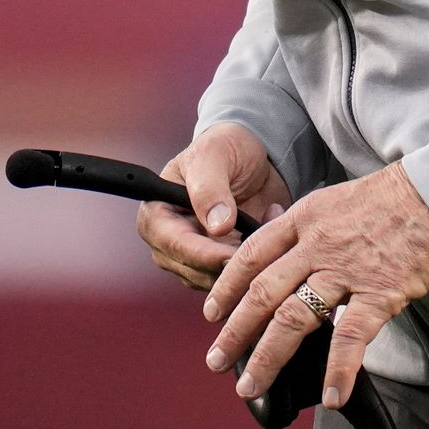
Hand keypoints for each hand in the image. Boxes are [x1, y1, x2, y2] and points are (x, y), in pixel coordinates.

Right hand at [136, 123, 286, 294]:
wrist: (251, 156)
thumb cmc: (224, 147)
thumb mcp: (213, 155)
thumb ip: (210, 187)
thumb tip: (216, 227)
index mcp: (156, 215)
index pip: (173, 245)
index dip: (202, 254)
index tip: (230, 256)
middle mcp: (170, 243)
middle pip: (193, 270)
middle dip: (227, 263)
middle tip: (261, 245)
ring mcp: (194, 258)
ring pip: (216, 281)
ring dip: (245, 263)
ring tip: (269, 225)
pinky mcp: (220, 265)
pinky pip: (236, 278)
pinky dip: (256, 262)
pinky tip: (271, 231)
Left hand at [206, 160, 428, 409]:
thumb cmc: (402, 195)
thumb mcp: (343, 199)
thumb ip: (318, 229)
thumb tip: (301, 259)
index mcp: (306, 217)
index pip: (252, 254)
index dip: (226, 286)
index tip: (211, 311)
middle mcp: (317, 244)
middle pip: (262, 292)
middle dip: (234, 331)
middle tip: (216, 360)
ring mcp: (346, 270)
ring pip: (293, 319)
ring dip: (266, 357)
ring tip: (249, 385)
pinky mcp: (380, 292)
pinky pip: (350, 338)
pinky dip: (338, 371)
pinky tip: (331, 397)